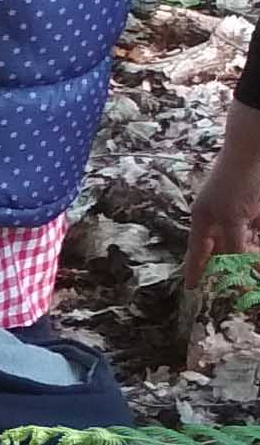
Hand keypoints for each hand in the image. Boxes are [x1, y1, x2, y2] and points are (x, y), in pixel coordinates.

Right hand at [184, 101, 259, 288]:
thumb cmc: (236, 183)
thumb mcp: (232, 219)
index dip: (194, 270)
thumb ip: (235, 246)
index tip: (191, 289)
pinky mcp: (258, 214)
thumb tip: (240, 271)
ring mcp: (242, 216)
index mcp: (204, 219)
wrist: (255, 154)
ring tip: (252, 278)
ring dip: (249, 261)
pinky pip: (257, 237)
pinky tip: (258, 259)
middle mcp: (221, 220)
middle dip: (228, 269)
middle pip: (223, 252)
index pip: (197, 251)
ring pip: (245, 246)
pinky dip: (257, 248)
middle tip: (233, 290)